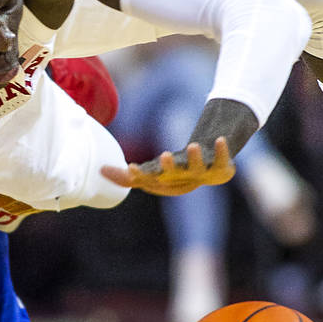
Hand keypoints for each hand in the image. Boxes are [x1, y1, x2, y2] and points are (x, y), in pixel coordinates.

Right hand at [101, 138, 234, 195]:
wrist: (212, 170)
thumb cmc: (177, 172)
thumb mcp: (152, 172)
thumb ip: (127, 176)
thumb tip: (100, 170)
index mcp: (165, 181)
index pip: (151, 180)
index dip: (141, 176)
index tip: (130, 167)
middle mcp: (182, 180)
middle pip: (174, 175)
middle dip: (169, 167)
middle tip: (163, 156)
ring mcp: (202, 174)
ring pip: (198, 167)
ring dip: (195, 158)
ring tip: (192, 146)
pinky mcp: (221, 167)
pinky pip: (222, 158)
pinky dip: (222, 150)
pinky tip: (221, 139)